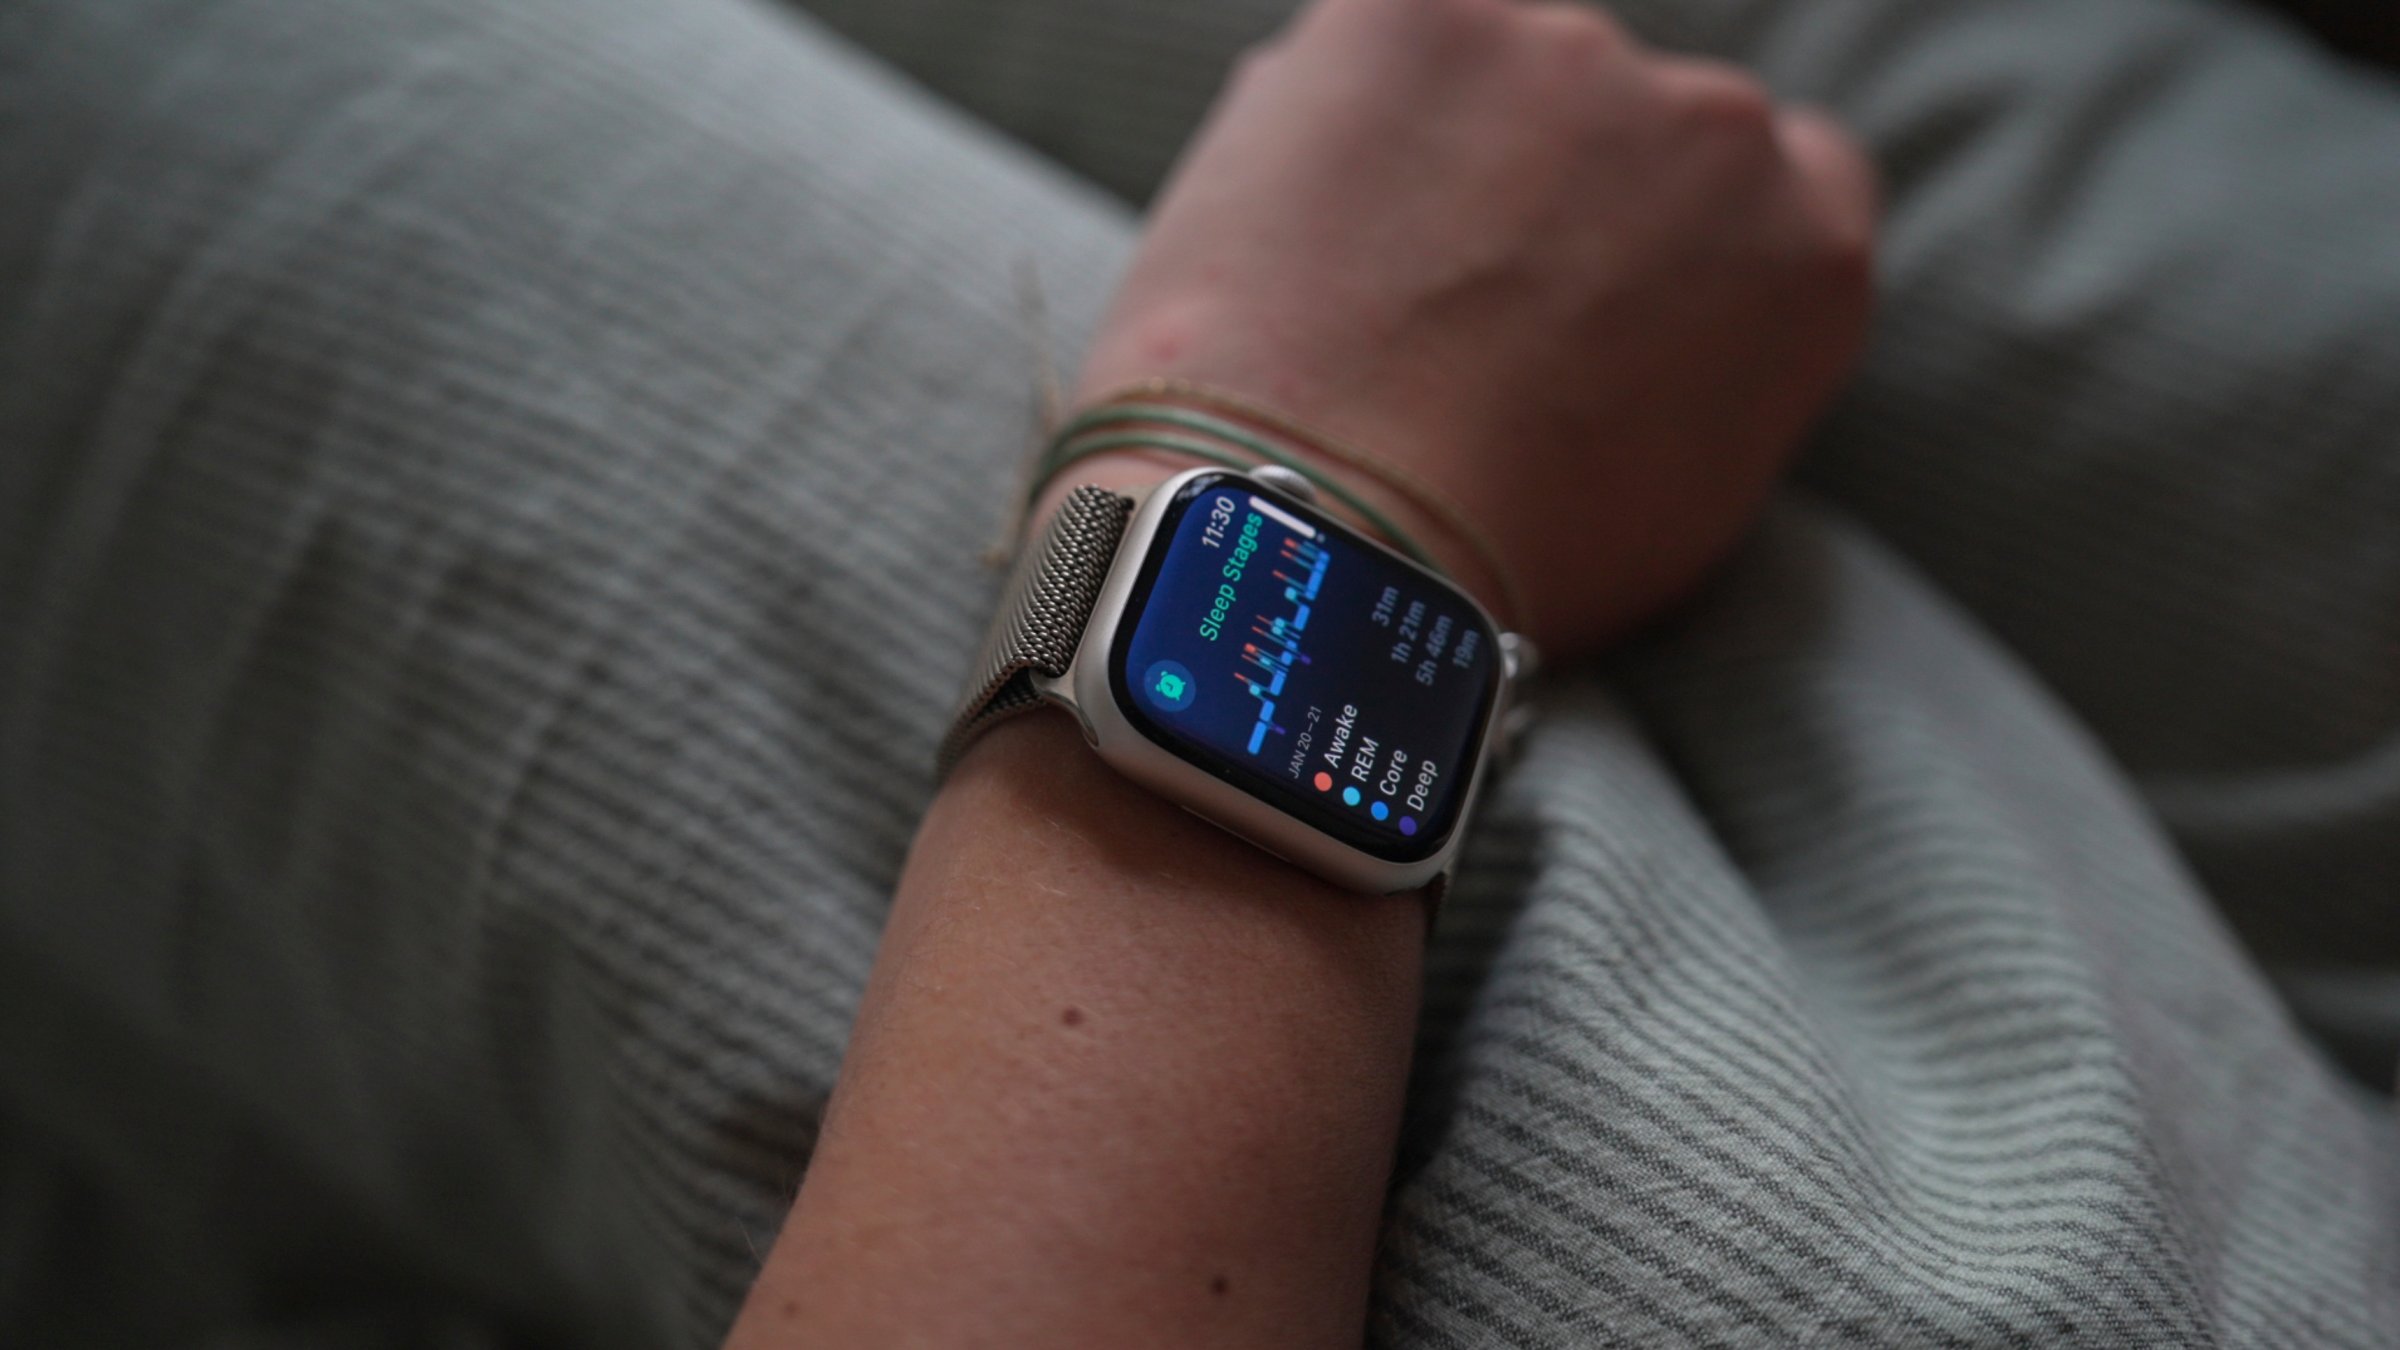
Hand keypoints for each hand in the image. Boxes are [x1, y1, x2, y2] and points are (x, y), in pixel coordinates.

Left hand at [1071, 0, 1877, 652]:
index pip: (1786, 175)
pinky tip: (1290, 230)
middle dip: (1547, 191)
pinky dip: (1332, 115)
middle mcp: (1718, 125)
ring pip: (1496, 78)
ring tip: (1348, 289)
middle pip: (1631, 123)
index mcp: (1808, 246)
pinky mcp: (1412, 18)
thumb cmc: (1500, 569)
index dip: (1674, 227)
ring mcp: (1565, 55)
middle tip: (1447, 307)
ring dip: (1439, 152)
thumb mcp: (1685, 505)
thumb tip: (1653, 333)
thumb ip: (1711, 369)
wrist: (1334, 539)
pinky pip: (1374, 48)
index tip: (1600, 282)